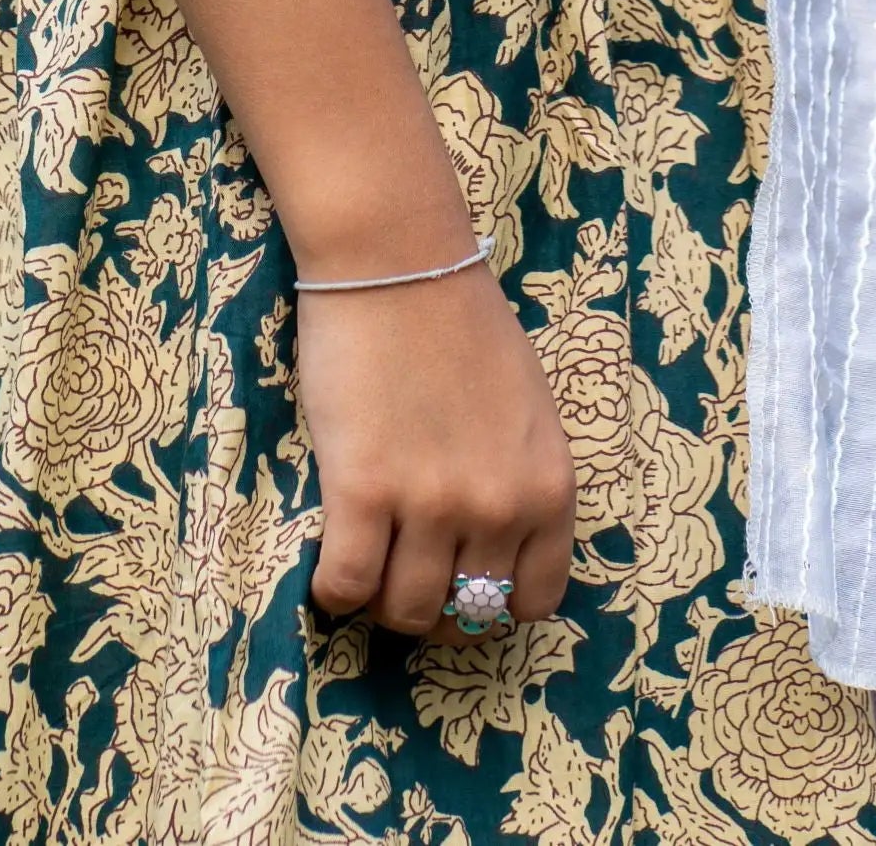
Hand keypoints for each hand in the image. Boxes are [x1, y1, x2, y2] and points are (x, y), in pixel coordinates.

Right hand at [300, 260, 577, 641]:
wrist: (397, 262)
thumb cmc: (462, 323)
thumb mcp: (527, 410)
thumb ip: (520, 478)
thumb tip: (495, 546)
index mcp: (549, 485)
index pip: (534, 601)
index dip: (492, 604)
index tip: (460, 582)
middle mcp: (498, 506)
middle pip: (464, 615)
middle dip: (433, 606)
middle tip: (403, 572)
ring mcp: (430, 503)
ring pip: (404, 611)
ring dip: (380, 599)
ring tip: (365, 562)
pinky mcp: (362, 491)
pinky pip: (345, 586)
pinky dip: (331, 590)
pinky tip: (326, 562)